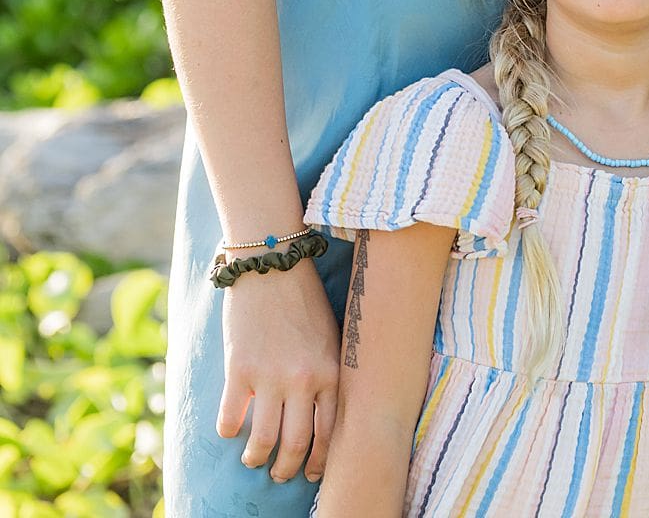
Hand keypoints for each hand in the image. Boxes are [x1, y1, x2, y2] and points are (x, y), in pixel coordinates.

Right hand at [217, 259, 341, 481]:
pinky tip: (229, 430)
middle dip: (287, 468)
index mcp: (330, 371)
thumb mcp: (330, 336)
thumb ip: (328, 374)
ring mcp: (271, 376)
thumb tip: (323, 415)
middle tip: (280, 474)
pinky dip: (228, 431)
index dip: (319, 461)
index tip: (310, 471)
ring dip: (256, 457)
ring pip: (264, 441)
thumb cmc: (303, 298)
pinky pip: (231, 419)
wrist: (271, 263)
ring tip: (252, 459)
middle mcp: (303, 379)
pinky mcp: (240, 369)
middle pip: (296, 445)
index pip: (329, 433)